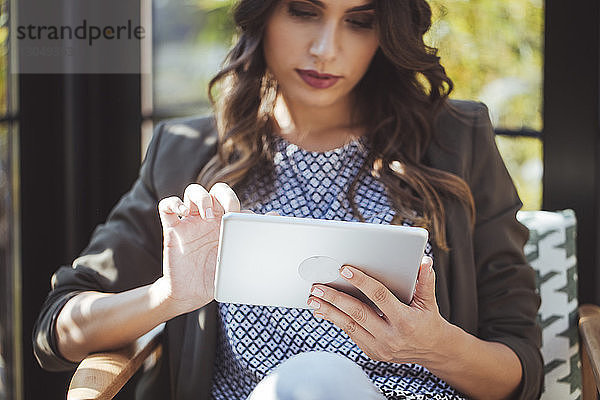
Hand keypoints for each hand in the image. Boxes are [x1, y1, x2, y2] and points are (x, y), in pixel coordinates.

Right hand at [155, 182, 241, 314]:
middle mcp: (209, 219)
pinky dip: (174, 203)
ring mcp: (190, 222)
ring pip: (194, 192)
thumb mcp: (236, 262)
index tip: (249, 219)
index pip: (235, 204)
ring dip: (202, 197)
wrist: (190, 294)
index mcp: (226, 224)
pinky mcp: (172, 229)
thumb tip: (275, 219)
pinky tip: (183, 212)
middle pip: (217, 191)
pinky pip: (167, 206)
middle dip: (225, 195)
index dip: (243, 207)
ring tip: (207, 215)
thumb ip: (252, 241)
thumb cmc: (215, 277)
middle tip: (230, 211)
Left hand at [306, 256, 450, 364]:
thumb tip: (424, 261)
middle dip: (336, 298)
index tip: (344, 270)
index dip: (362, 282)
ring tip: (313, 299)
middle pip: (358, 313)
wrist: (432, 352)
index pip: (379, 297)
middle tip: (318, 286)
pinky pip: (350, 333)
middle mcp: (391, 337)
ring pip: (349, 326)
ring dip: (329, 311)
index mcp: (405, 321)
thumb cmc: (428, 320)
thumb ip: (425, 281)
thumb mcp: (429, 302)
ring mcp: (380, 347)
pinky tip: (322, 311)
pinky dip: (335, 321)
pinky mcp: (372, 352)